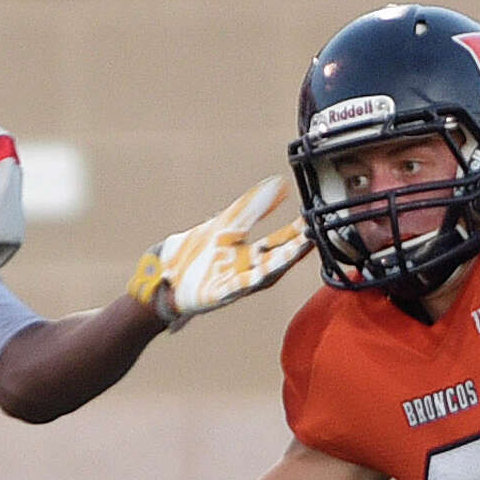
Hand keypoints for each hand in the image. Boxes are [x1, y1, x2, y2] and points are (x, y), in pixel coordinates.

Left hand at [127, 176, 311, 325]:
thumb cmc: (194, 254)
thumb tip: (279, 185)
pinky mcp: (218, 294)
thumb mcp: (225, 223)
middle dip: (297, 248)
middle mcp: (247, 271)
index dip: (297, 233)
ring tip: (300, 249)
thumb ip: (251, 207)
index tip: (312, 218)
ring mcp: (234, 284)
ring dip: (282, 263)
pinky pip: (238, 287)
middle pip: (278, 260)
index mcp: (251, 255)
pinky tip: (264, 271)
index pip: (280, 243)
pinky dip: (252, 279)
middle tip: (314, 233)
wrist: (164, 276)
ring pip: (265, 274)